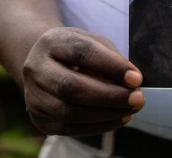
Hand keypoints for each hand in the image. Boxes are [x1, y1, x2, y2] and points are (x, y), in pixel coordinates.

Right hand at [22, 27, 143, 135]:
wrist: (43, 65)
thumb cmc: (75, 52)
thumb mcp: (91, 42)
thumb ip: (111, 59)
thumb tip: (132, 83)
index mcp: (51, 42)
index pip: (81, 52)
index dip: (111, 66)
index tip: (136, 78)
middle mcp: (36, 68)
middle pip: (70, 87)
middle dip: (109, 95)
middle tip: (137, 99)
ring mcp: (33, 96)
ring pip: (68, 112)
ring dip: (106, 114)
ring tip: (130, 110)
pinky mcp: (39, 118)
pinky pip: (69, 128)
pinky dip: (98, 126)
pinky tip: (118, 118)